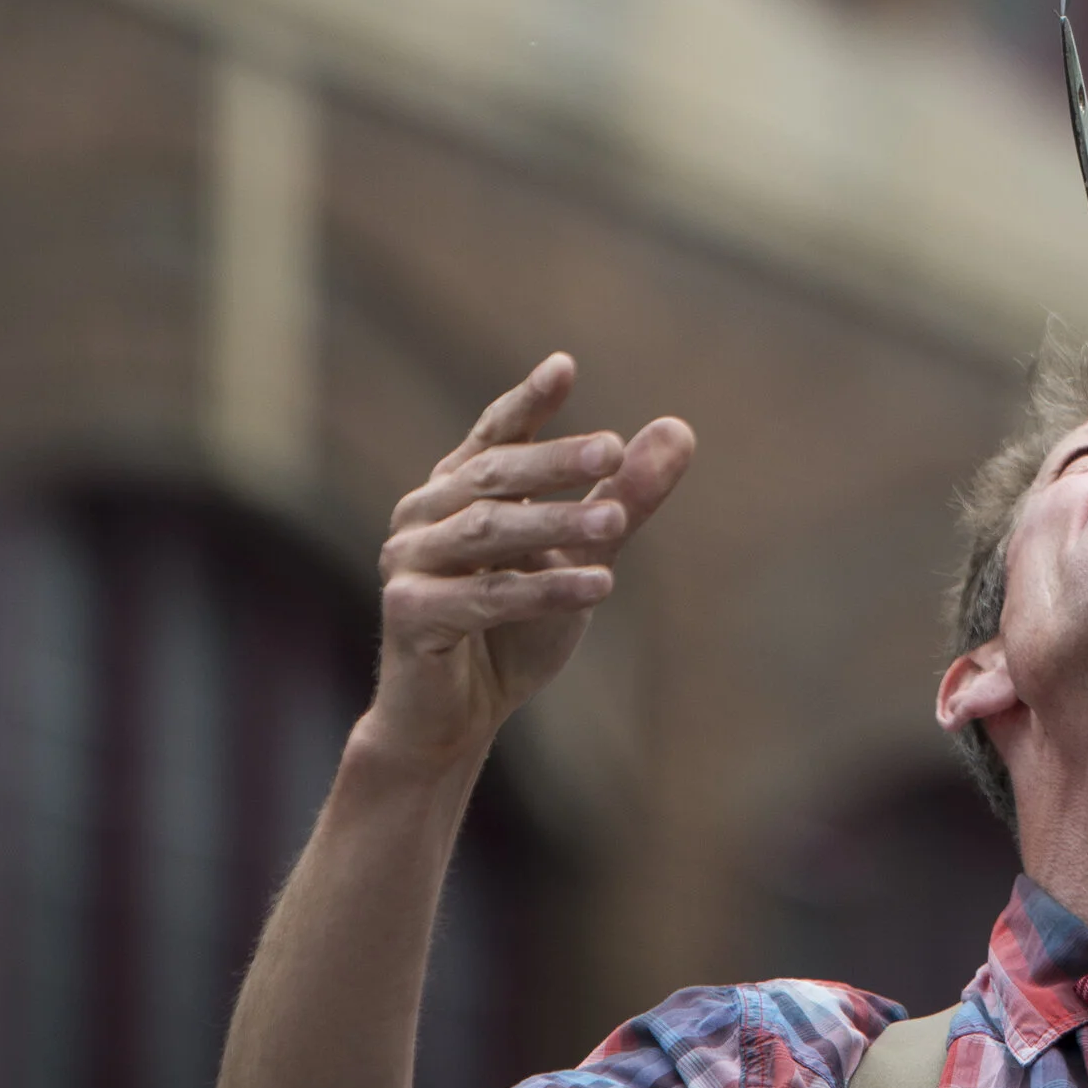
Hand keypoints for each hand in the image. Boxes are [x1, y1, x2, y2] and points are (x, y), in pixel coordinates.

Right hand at [366, 354, 695, 776]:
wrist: (456, 720)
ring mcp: (407, 562)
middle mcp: (422, 514)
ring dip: (556, 523)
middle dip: (556, 461)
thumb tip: (680, 428)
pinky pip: (485, 596)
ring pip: (491, 530)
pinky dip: (544, 589)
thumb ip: (625, 495)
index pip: (496, 432)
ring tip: (616, 520)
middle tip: (614, 449)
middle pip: (495, 473)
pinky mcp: (407, 613)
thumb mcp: (582, 554)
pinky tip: (600, 585)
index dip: (528, 402)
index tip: (564, 367)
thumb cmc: (512, 630)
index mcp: (456, 487)